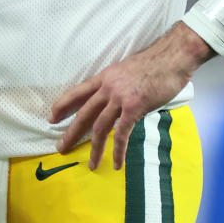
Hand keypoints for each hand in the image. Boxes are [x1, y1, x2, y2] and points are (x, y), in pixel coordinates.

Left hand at [48, 22, 211, 170]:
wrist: (171, 57)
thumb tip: (115, 99)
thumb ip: (117, 84)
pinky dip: (117, 150)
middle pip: (83, 113)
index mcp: (105, 77)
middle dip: (71, 132)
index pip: (77, 92)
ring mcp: (119, 98)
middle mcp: (108, 87)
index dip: (62, 104)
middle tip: (61, 147)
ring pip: (100, 127)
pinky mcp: (134, 108)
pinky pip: (121, 133)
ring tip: (91, 165)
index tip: (52, 117)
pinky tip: (116, 163)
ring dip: (94, 149)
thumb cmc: (154, 63)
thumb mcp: (126, 70)